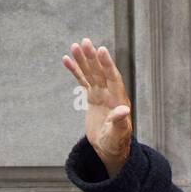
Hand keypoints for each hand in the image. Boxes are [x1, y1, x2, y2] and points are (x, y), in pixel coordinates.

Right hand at [62, 38, 132, 175]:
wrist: (110, 150)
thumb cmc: (116, 144)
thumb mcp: (117, 136)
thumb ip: (120, 122)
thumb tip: (124, 110)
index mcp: (119, 100)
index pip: (113, 78)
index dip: (107, 65)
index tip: (101, 50)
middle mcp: (110, 94)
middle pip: (101, 72)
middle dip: (93, 57)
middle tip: (85, 42)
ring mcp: (101, 94)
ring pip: (91, 74)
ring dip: (83, 60)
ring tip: (75, 46)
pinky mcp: (92, 97)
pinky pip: (83, 81)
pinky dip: (75, 71)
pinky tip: (66, 59)